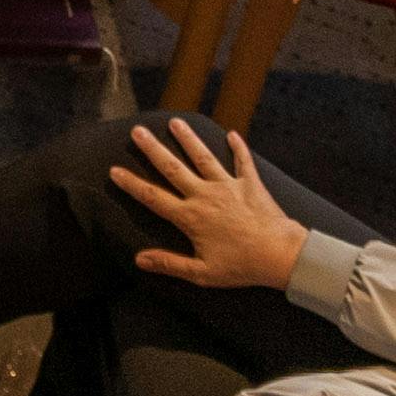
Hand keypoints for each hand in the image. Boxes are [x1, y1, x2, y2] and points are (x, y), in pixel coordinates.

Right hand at [109, 116, 307, 298]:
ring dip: (188, 139)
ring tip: (175, 122)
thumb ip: (170, 263)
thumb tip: (139, 259)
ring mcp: (228, 186)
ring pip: (203, 157)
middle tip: (137, 131)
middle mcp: (205, 195)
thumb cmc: (242, 266)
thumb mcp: (202, 273)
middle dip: (153, 149)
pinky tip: (233, 134)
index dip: (132, 184)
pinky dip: (238, 147)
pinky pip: (243, 161)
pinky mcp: (249, 184)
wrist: (279, 254)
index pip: (154, 197)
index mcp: (190, 217)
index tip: (115, 170)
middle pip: (173, 168)